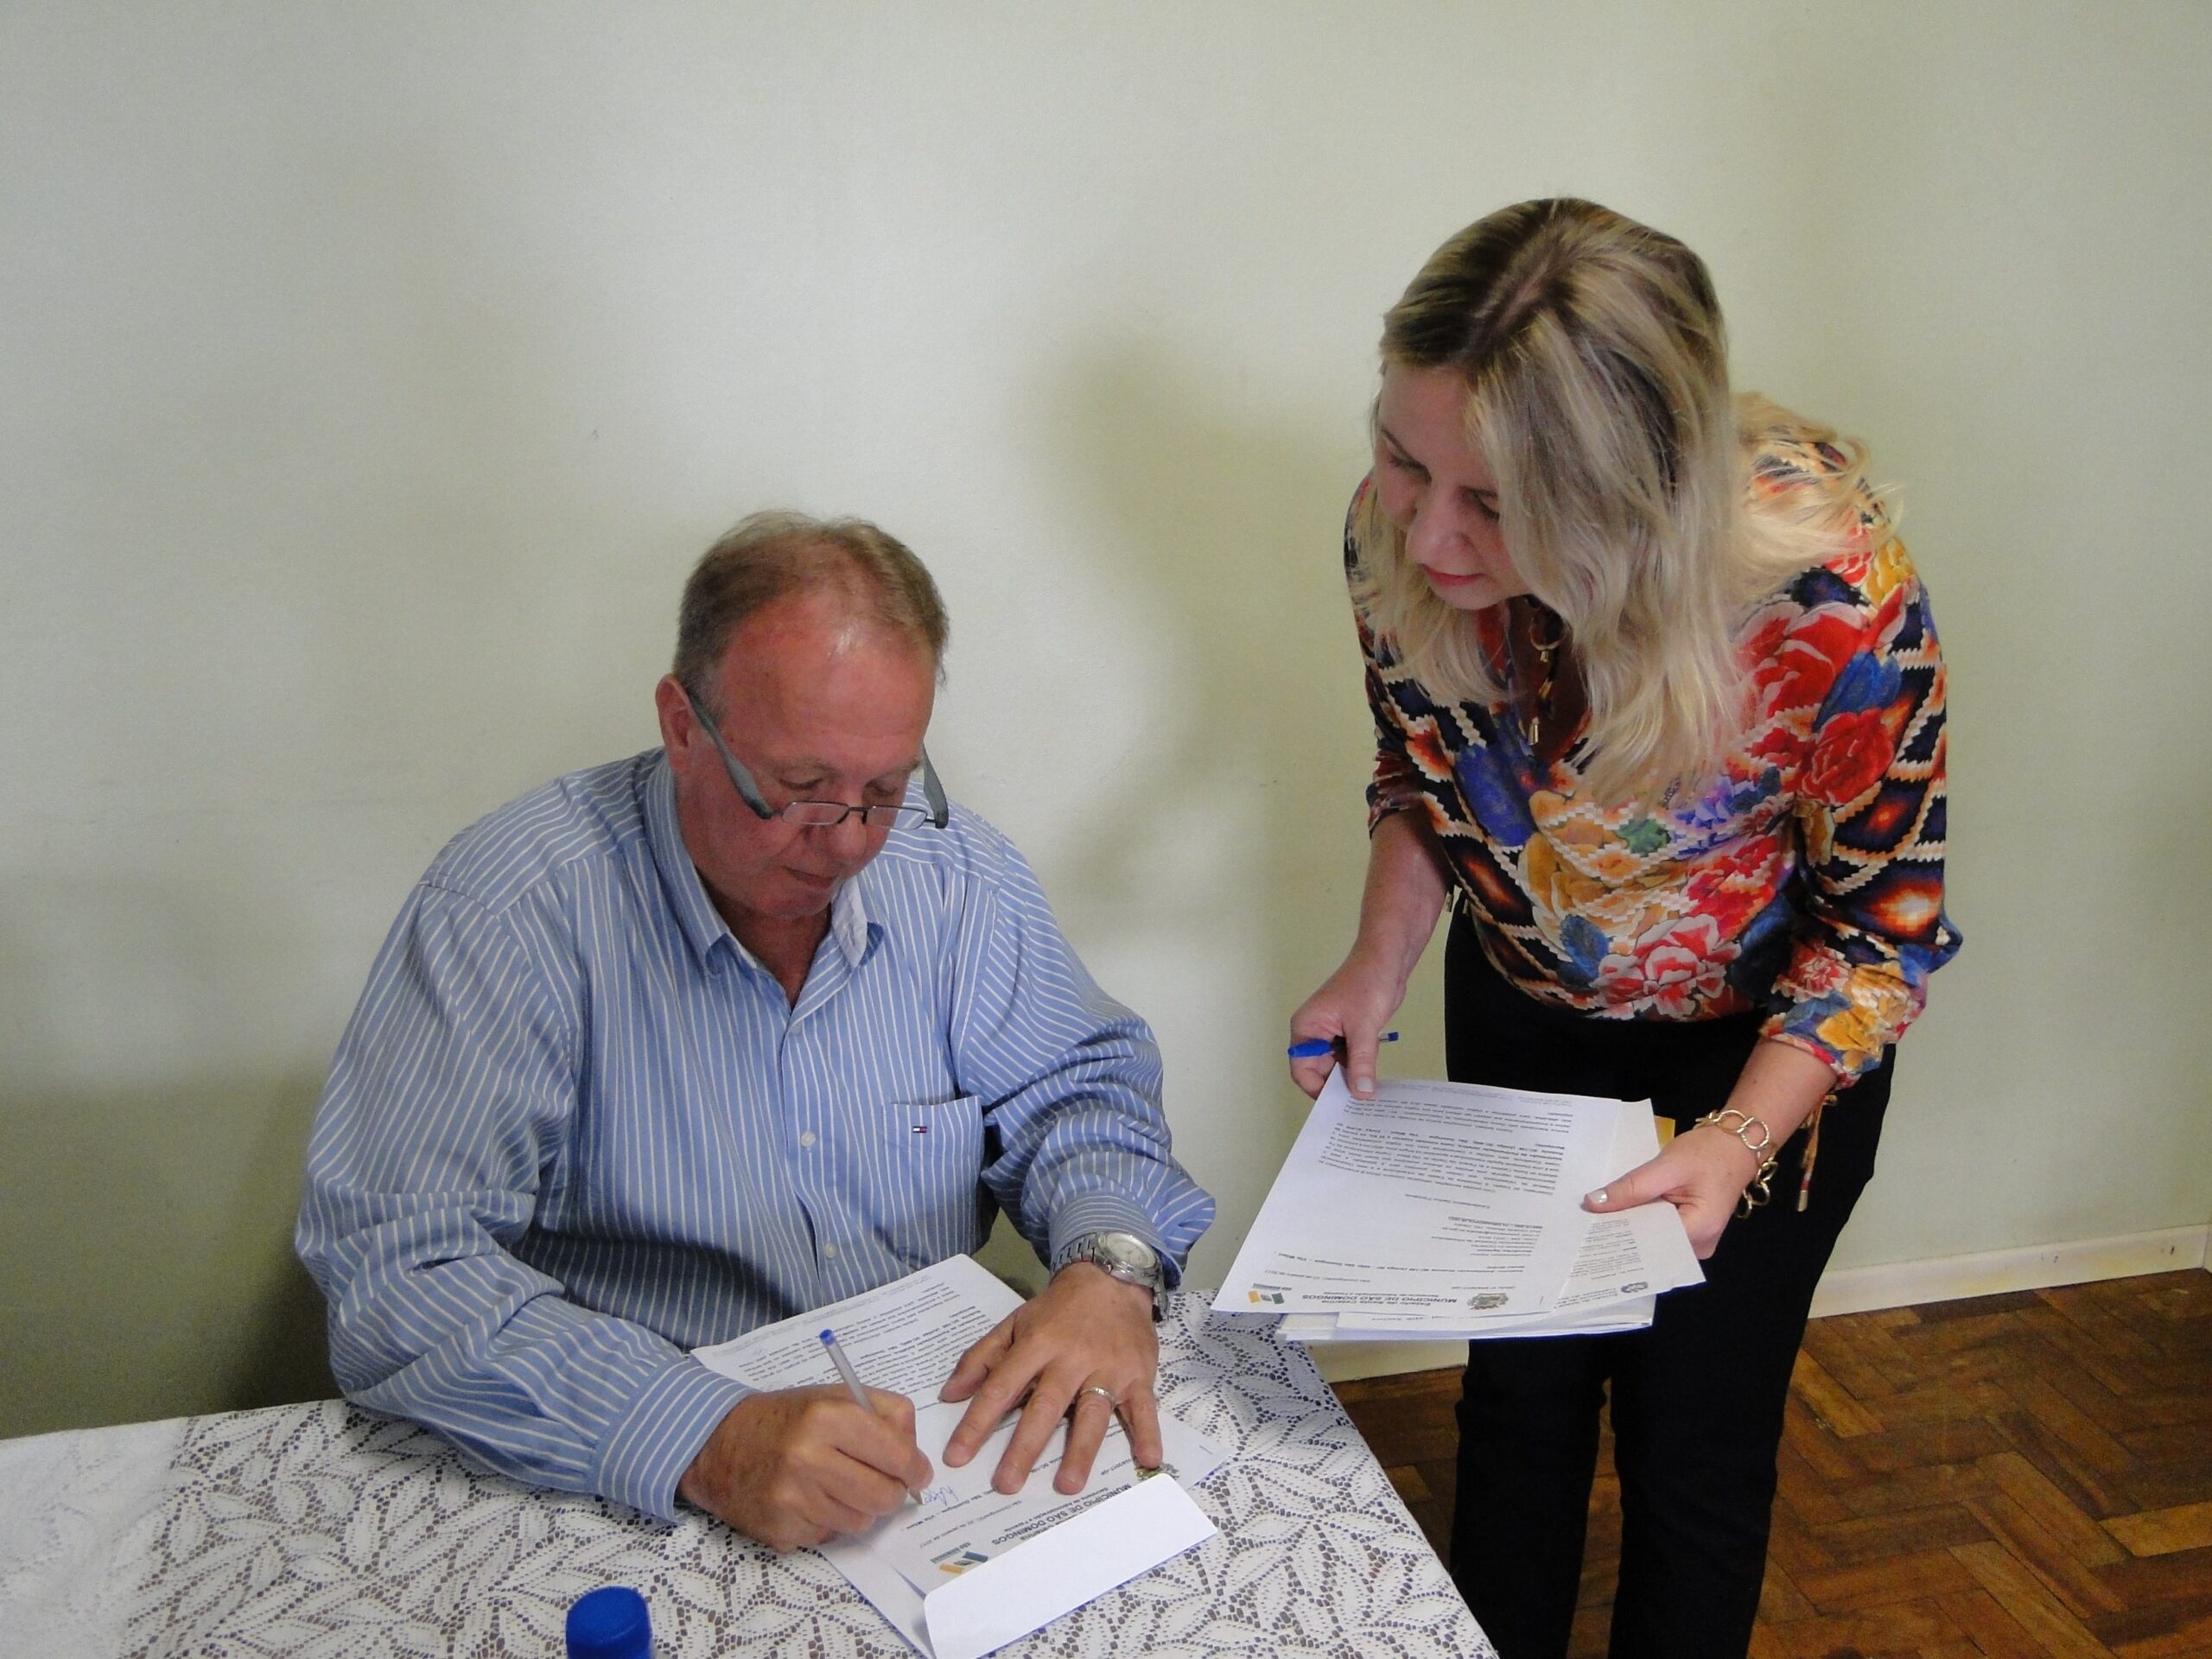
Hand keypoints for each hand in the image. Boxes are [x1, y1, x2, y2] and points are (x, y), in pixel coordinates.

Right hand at [677, 1384, 932, 1550]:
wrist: (718, 1445)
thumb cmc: (786, 1418)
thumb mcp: (836, 1396)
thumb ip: (885, 1414)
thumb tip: (916, 1458)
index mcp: (828, 1417)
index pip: (897, 1455)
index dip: (915, 1467)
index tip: (917, 1472)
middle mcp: (808, 1459)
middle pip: (884, 1496)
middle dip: (892, 1492)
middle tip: (883, 1483)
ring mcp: (792, 1500)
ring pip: (861, 1522)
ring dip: (860, 1508)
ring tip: (840, 1487)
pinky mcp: (780, 1530)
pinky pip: (829, 1537)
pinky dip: (829, 1522)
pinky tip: (811, 1500)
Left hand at [938, 1263, 1159, 1495]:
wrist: (1112, 1278)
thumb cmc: (1058, 1309)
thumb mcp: (1015, 1323)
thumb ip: (981, 1358)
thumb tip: (949, 1395)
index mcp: (1037, 1344)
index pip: (1001, 1388)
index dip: (977, 1423)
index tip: (957, 1457)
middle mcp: (1071, 1359)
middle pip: (1045, 1407)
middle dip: (1024, 1447)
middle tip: (1006, 1484)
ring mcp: (1108, 1369)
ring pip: (1092, 1413)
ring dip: (1080, 1450)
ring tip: (1067, 1485)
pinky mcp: (1139, 1376)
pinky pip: (1144, 1408)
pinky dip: (1148, 1433)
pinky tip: (1148, 1460)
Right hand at [1289, 949, 1405, 1099]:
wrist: (1386, 959)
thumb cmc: (1367, 983)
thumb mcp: (1364, 1026)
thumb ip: (1361, 1062)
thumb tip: (1361, 1093)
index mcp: (1306, 1028)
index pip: (1302, 1070)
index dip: (1319, 1089)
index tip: (1341, 1105)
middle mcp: (1314, 1033)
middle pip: (1319, 1071)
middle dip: (1337, 1087)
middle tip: (1358, 1106)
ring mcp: (1332, 1033)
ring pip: (1336, 1067)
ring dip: (1351, 1079)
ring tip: (1368, 1098)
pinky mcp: (1349, 1033)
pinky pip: (1350, 1058)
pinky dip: (1360, 1069)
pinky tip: (1373, 1081)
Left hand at [1581, 1123, 1766, 1258]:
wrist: (1734, 1144)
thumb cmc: (1708, 1152)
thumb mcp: (1666, 1166)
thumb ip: (1632, 1187)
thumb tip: (1593, 1204)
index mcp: (1700, 1230)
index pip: (1651, 1245)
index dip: (1620, 1238)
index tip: (1589, 1232)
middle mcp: (1700, 1246)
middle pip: (1651, 1246)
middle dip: (1620, 1234)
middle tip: (1585, 1226)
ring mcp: (1697, 1241)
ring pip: (1654, 1241)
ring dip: (1629, 1228)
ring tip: (1596, 1221)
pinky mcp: (1691, 1232)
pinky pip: (1660, 1232)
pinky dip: (1642, 1222)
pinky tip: (1619, 1214)